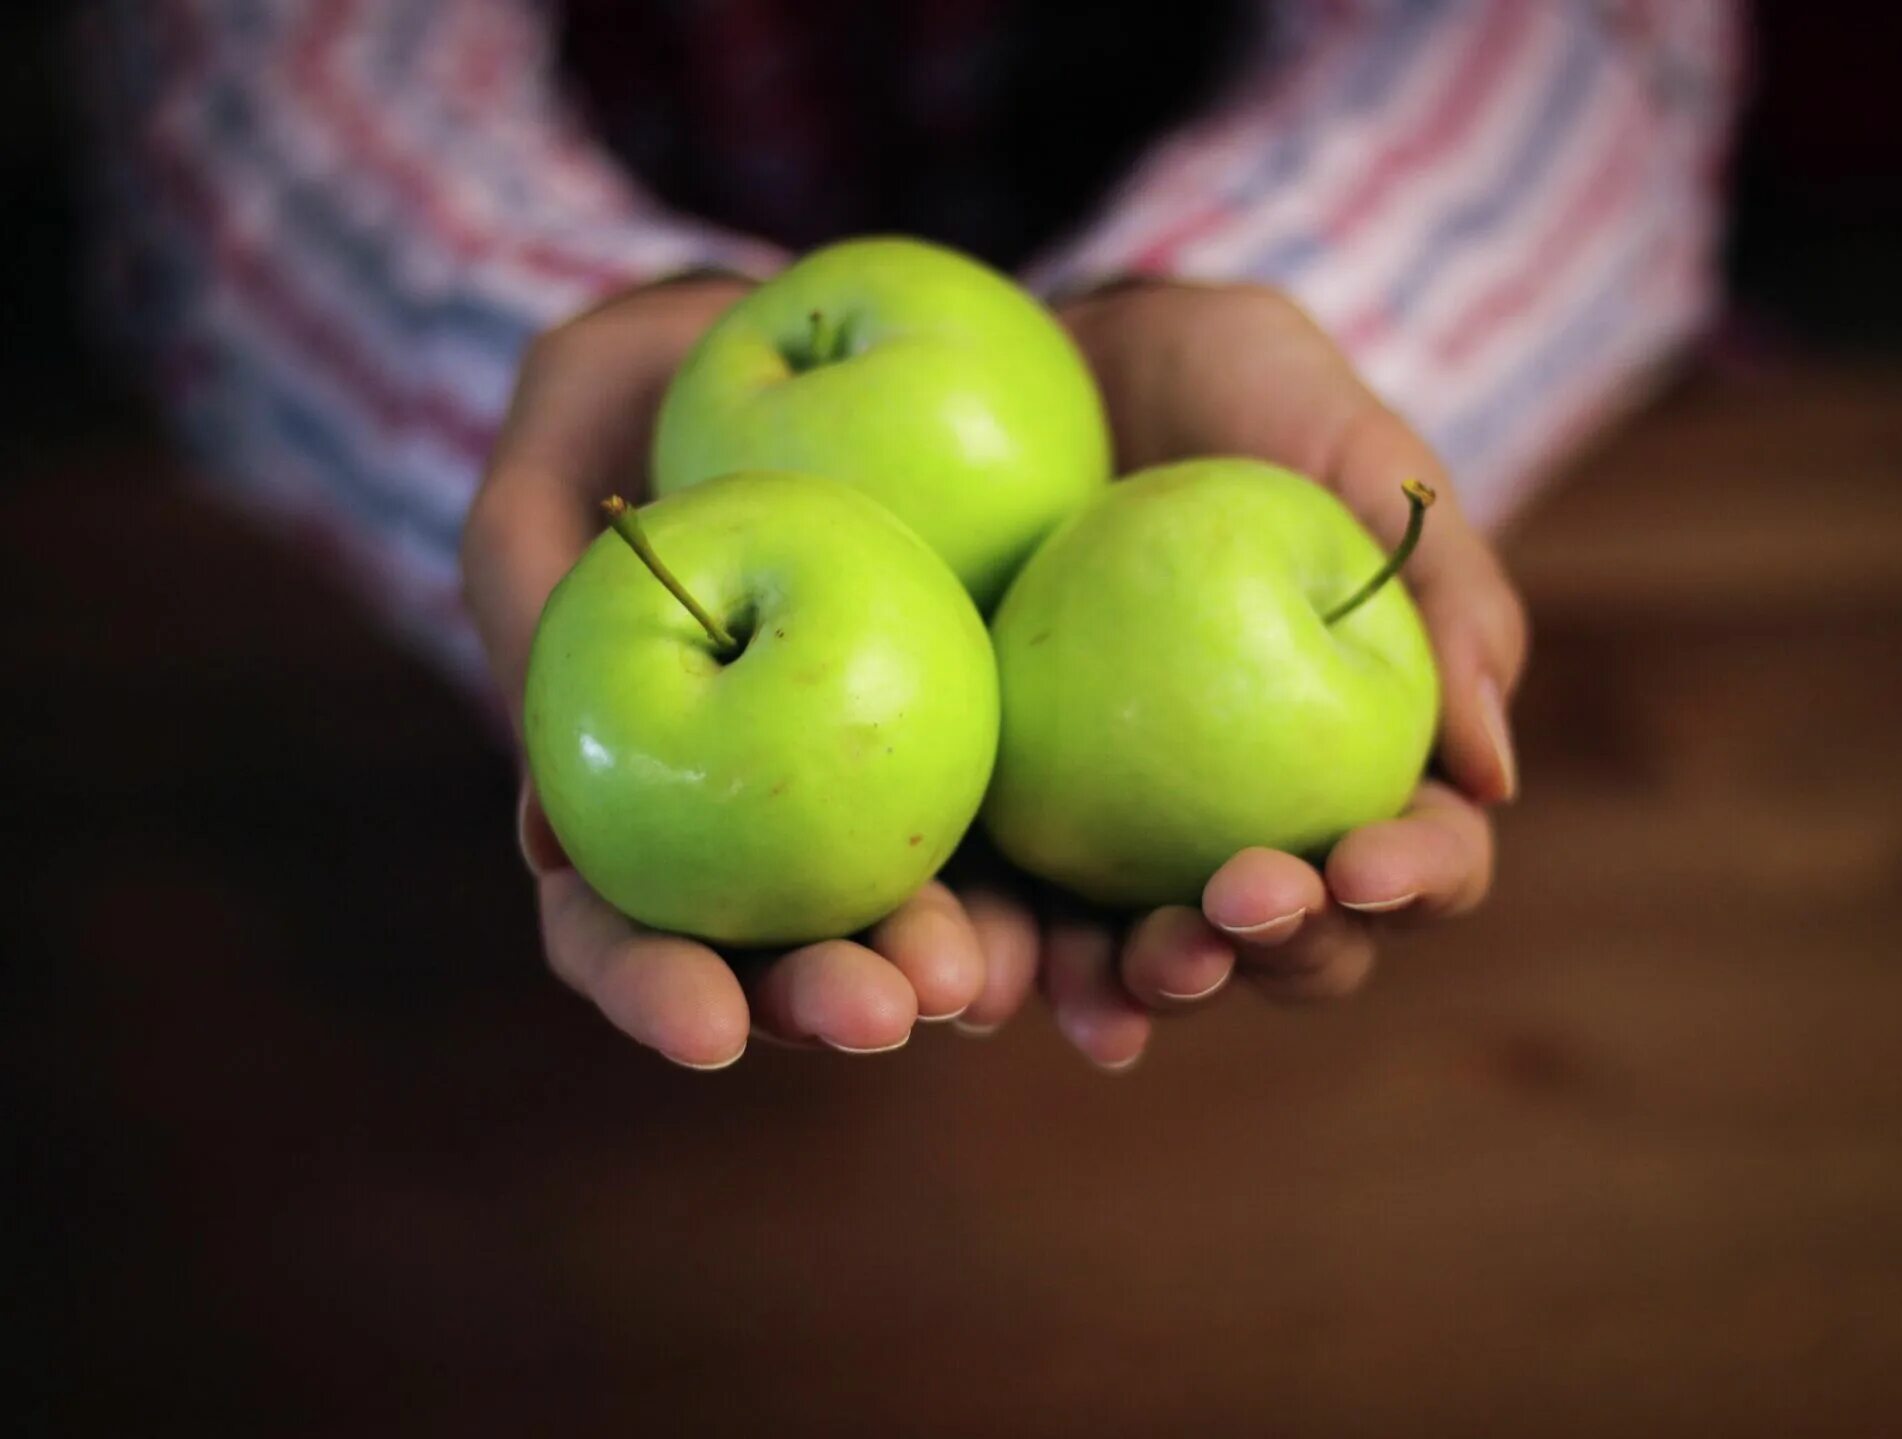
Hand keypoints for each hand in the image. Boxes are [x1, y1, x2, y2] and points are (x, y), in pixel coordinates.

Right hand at [462, 278, 1028, 1067]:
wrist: (841, 334)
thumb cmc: (665, 373)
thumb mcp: (570, 423)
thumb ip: (524, 580)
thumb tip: (546, 837)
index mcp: (653, 789)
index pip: (629, 930)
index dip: (658, 991)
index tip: (707, 1029)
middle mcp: (779, 816)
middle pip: (794, 953)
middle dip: (833, 999)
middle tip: (885, 1010)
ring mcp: (906, 786)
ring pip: (935, 919)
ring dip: (967, 972)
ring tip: (1001, 977)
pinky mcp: (1022, 742)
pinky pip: (1064, 839)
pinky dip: (1092, 902)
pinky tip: (1138, 929)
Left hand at [1001, 278, 1529, 1069]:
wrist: (1063, 369)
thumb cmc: (1240, 397)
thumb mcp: (1356, 453)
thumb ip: (1448, 592)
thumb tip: (1494, 773)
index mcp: (1363, 761)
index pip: (1414, 859)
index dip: (1409, 880)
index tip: (1364, 858)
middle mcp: (1252, 824)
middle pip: (1292, 944)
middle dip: (1279, 948)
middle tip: (1239, 901)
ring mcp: (1129, 838)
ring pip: (1155, 959)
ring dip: (1147, 987)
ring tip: (1128, 973)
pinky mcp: (1014, 821)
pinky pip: (1011, 915)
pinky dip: (1004, 960)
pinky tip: (982, 981)